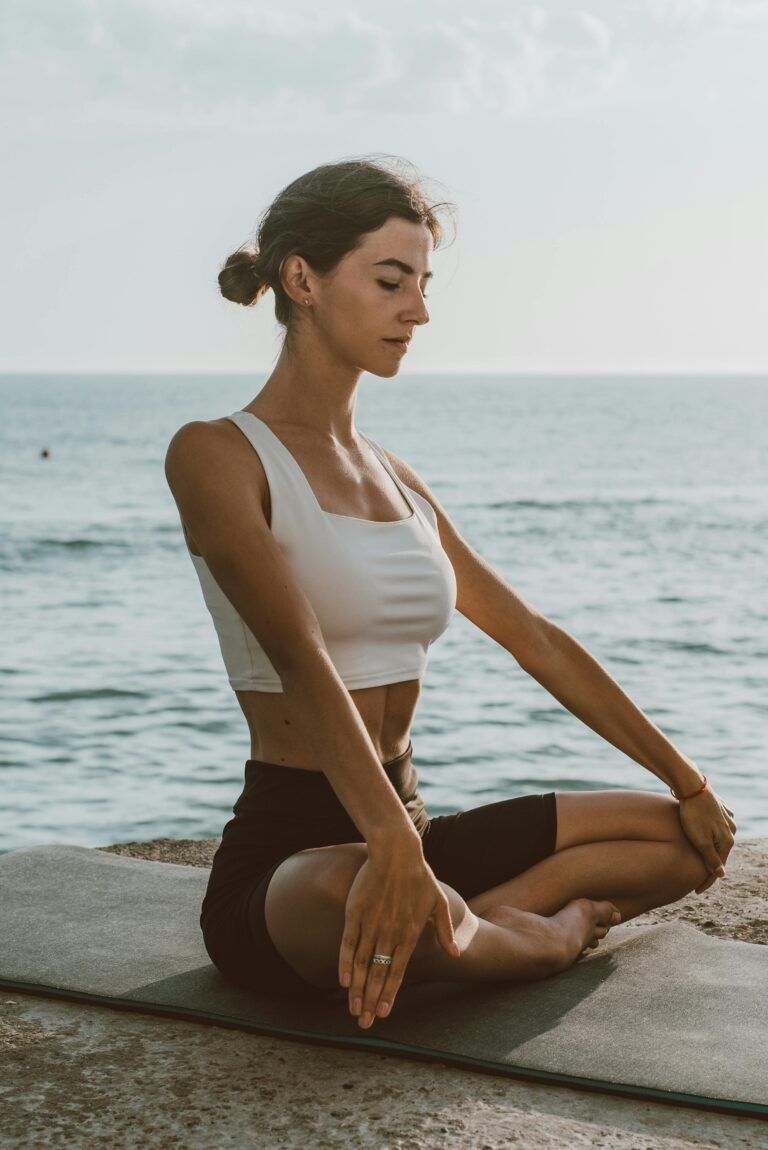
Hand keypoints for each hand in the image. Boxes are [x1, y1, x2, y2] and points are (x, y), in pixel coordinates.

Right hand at [338, 847, 459, 1028]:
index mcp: (409, 933)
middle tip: (364, 1023)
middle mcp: (389, 933)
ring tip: (353, 1009)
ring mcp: (370, 924)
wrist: (396, 852)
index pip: (397, 971)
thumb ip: (444, 930)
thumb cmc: (420, 876)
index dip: (389, 993)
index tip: (384, 1013)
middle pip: (377, 974)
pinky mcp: (355, 913)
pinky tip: (343, 981)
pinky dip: (345, 963)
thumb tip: (455, 953)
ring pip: (361, 964)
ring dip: (357, 989)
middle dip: (371, 1000)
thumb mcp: (439, 901)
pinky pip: (348, 943)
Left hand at [676, 784, 736, 893]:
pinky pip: (717, 824)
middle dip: (710, 864)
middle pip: (719, 852)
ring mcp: (726, 818)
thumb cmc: (693, 815)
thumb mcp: (700, 840)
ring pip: (718, 838)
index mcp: (727, 841)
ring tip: (701, 855)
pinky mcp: (719, 807)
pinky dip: (711, 832)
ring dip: (711, 847)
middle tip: (696, 876)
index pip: (717, 867)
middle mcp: (731, 830)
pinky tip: (708, 833)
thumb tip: (721, 875)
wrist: (692, 786)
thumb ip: (711, 858)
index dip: (706, 881)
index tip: (696, 891)